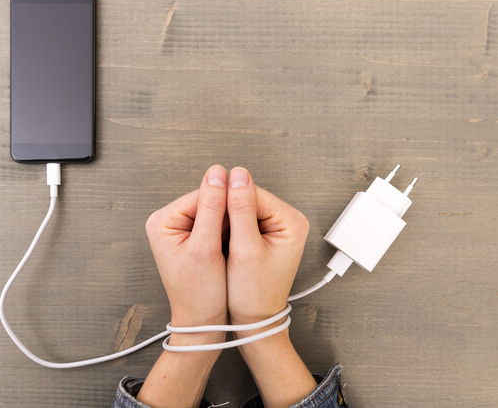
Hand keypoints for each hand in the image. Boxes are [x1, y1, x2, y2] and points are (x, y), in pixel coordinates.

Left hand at [137, 165, 228, 406]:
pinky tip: (238, 244)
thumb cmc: (200, 295)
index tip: (249, 213)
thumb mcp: (206, 248)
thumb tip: (218, 172)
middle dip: (229, 214)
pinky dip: (230, 232)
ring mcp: (181, 231)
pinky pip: (217, 225)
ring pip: (216, 213)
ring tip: (242, 239)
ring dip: (231, 223)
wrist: (202, 325)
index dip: (228, 200)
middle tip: (246, 231)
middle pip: (208, 201)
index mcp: (163, 221)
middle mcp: (168, 222)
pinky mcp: (194, 240)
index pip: (202, 194)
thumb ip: (212, 208)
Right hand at [224, 167, 316, 407]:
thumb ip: (241, 210)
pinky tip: (221, 242)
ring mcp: (277, 228)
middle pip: (247, 199)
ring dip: (226, 220)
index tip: (206, 215)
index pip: (251, 192)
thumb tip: (236, 175)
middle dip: (226, 212)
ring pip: (242, 209)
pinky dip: (228, 229)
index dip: (225, 200)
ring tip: (215, 239)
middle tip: (210, 231)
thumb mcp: (245, 250)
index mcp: (291, 221)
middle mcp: (288, 220)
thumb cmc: (253, 296)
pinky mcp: (265, 235)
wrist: (254, 322)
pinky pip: (242, 221)